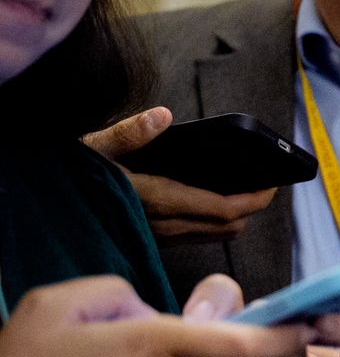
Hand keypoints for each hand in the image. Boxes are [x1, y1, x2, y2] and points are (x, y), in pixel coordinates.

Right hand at [84, 107, 275, 243]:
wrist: (50, 202)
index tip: (273, 185)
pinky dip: (214, 222)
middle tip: (265, 185)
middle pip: (225, 226)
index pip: (222, 209)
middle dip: (251, 208)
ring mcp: (159, 236)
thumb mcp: (98, 145)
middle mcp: (162, 224)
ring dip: (234, 217)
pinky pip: (196, 236)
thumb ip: (130, 132)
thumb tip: (161, 116)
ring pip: (213, 234)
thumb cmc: (76, 168)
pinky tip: (215, 201)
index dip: (254, 200)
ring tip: (247, 191)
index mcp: (157, 199)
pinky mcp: (153, 239)